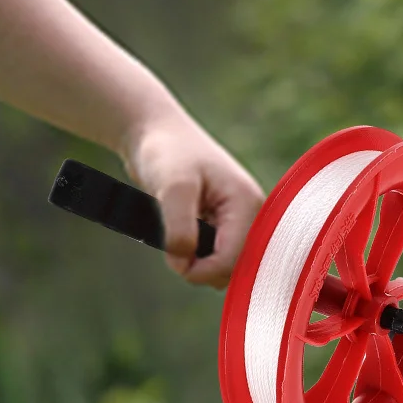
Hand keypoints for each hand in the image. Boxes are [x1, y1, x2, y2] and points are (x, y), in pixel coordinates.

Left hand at [124, 117, 263, 288]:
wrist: (152, 132)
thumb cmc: (166, 152)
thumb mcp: (171, 188)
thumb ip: (179, 229)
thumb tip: (185, 261)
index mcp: (248, 204)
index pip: (234, 260)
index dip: (202, 270)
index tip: (173, 259)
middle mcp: (250, 215)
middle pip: (231, 269)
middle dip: (200, 267)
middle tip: (173, 246)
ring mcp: (236, 221)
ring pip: (222, 267)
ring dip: (196, 261)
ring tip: (175, 235)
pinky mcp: (221, 225)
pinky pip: (212, 257)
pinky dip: (193, 254)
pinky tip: (180, 234)